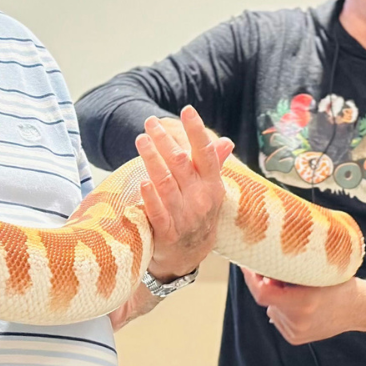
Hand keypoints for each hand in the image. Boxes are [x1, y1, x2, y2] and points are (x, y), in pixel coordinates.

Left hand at [136, 106, 235, 281]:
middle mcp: (200, 199)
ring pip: (166, 183)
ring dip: (152, 159)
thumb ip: (213, 166)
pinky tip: (143, 181)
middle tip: (150, 122)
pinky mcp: (167, 233)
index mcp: (212, 186)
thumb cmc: (198, 215)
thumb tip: (225, 141)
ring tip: (141, 140)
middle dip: (164, 140)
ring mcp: (185, 217)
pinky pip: (158, 212)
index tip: (187, 110)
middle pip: (181, 163)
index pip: (205, 154)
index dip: (196, 131)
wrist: (189, 256)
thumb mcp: (210, 192)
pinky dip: (151, 197)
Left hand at [242, 272, 365, 343]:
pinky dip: (283, 309)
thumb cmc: (340, 284)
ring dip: (277, 297)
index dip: (251, 279)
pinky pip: (279, 318)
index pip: (263, 293)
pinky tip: (300, 304)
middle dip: (268, 284)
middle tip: (276, 272)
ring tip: (299, 291)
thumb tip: (263, 266)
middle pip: (267, 299)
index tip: (248, 265)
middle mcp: (298, 320)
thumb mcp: (318, 270)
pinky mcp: (295, 338)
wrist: (359, 309)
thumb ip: (293, 270)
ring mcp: (296, 332)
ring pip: (273, 308)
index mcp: (304, 302)